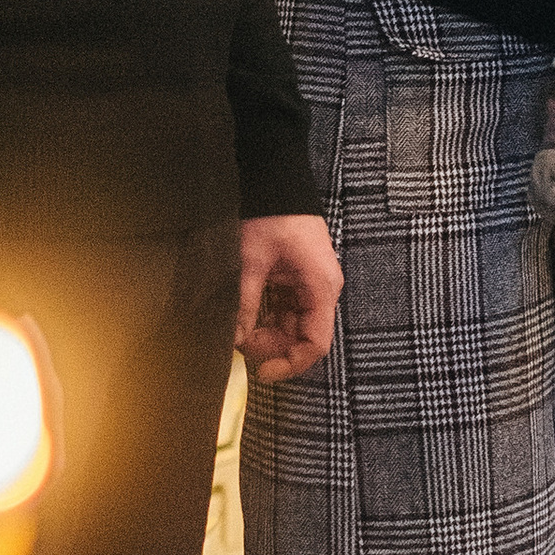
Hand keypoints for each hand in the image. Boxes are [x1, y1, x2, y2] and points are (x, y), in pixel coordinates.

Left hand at [237, 214, 341, 385]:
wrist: (276, 181)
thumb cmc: (271, 216)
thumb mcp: (251, 262)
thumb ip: (245, 303)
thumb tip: (233, 339)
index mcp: (320, 288)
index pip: (315, 343)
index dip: (290, 363)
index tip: (262, 372)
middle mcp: (320, 291)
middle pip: (302, 337)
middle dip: (271, 347)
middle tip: (239, 343)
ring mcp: (308, 285)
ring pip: (291, 325)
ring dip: (266, 332)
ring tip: (238, 329)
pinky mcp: (295, 278)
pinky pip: (284, 309)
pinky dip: (265, 316)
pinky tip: (245, 316)